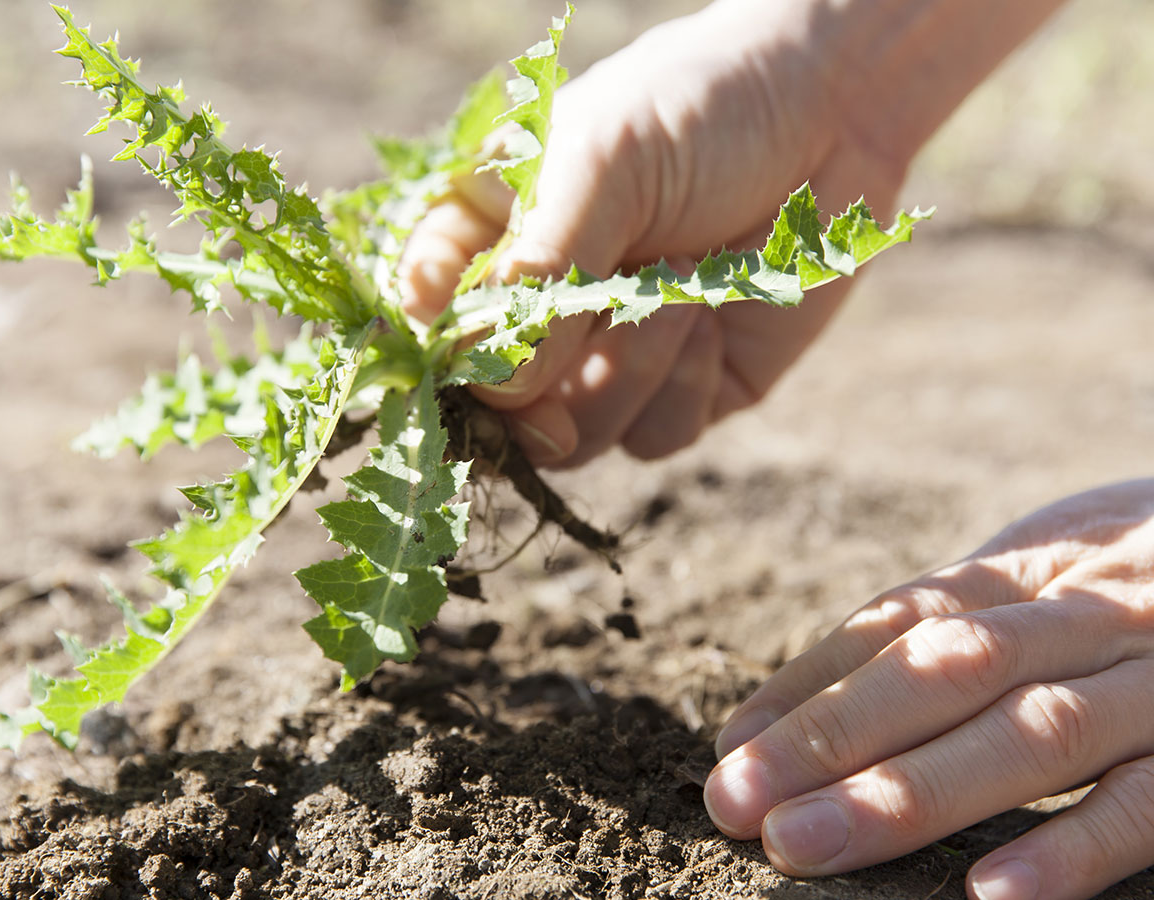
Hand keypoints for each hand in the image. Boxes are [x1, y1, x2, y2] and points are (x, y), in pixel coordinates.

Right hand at [400, 0, 908, 465]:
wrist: (832, 110)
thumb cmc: (695, 108)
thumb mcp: (602, 160)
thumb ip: (541, 267)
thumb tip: (503, 387)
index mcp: (491, 246)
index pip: (429, 328)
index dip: (444, 355)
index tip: (485, 339)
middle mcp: (541, 315)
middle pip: (496, 410)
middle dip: (540, 389)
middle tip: (591, 327)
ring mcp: (609, 360)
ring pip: (574, 439)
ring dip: (624, 372)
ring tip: (679, 288)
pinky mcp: (684, 391)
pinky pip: (654, 437)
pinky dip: (681, 386)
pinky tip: (711, 314)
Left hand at [706, 480, 1153, 899]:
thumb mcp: (1065, 565)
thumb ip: (969, 612)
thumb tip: (834, 676)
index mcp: (1043, 568)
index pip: (902, 617)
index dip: (811, 678)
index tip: (734, 742)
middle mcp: (1096, 612)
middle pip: (944, 668)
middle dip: (831, 737)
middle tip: (734, 800)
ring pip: (1031, 733)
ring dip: (911, 795)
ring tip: (807, 848)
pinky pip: (1153, 804)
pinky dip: (1073, 849)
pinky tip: (989, 898)